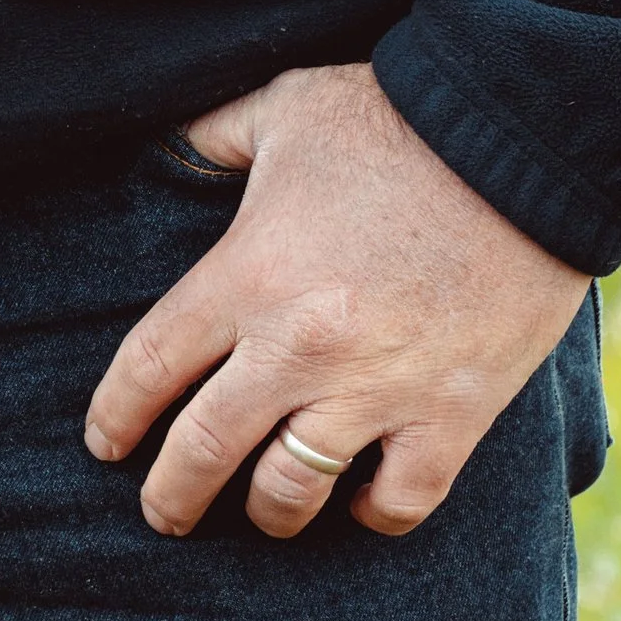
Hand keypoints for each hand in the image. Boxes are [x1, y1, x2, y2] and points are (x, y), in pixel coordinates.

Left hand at [85, 61, 588, 540]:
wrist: (516, 136)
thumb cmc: (395, 116)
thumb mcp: (284, 106)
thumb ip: (214, 135)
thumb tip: (165, 150)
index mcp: (250, 273)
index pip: (151, 366)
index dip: (114, 415)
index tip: (103, 441)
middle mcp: (299, 346)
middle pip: (204, 451)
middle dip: (169, 495)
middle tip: (160, 511)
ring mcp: (375, 389)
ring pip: (291, 494)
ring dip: (266, 512)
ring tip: (261, 510)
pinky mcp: (450, 415)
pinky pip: (396, 503)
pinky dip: (373, 513)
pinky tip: (362, 500)